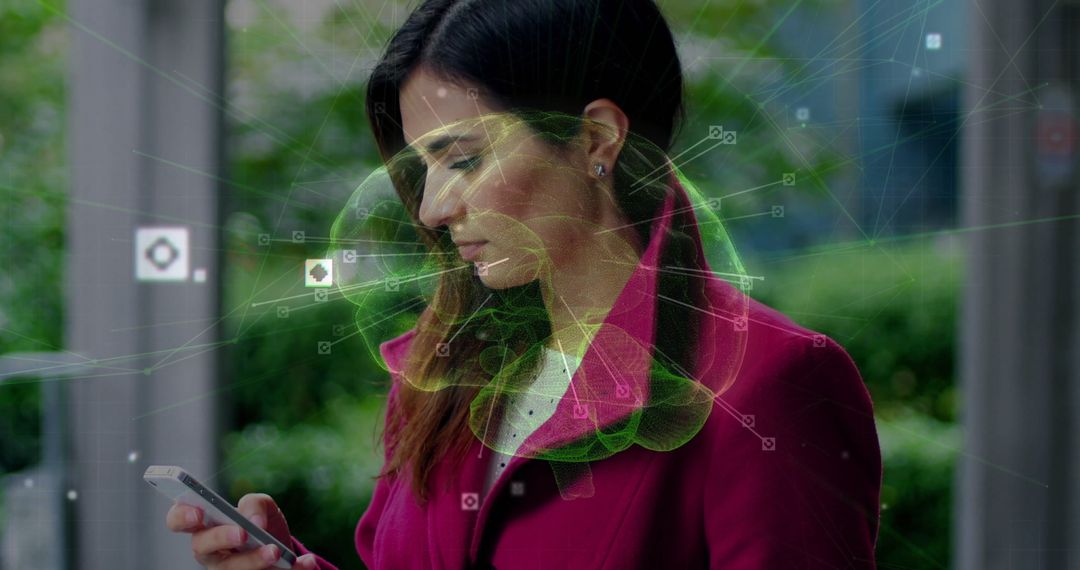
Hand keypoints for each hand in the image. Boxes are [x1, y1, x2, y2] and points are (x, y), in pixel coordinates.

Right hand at [165, 492, 317, 568]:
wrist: (282, 549)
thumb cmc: (261, 524)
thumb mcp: (261, 506)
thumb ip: (254, 504)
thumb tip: (254, 522)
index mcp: (206, 527)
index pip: (178, 520)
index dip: (182, 516)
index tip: (198, 513)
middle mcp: (211, 553)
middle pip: (202, 548)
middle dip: (221, 538)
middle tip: (243, 533)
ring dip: (255, 561)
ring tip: (276, 552)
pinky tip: (305, 562)